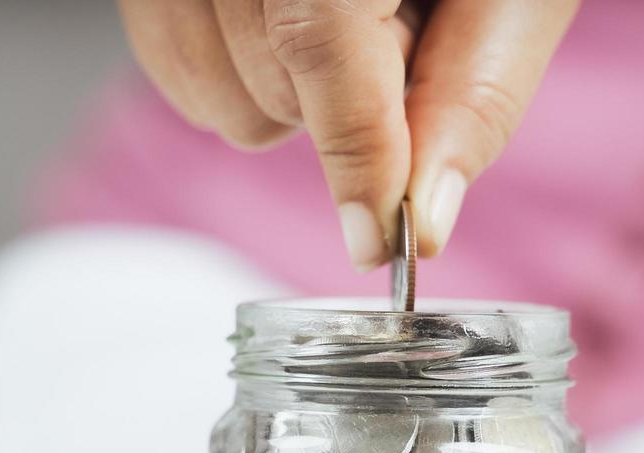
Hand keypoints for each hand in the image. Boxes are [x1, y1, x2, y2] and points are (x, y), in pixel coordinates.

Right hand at [118, 0, 578, 269]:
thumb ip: (473, 93)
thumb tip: (424, 220)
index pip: (319, 37)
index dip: (355, 153)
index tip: (378, 239)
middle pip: (266, 79)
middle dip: (347, 106)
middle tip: (397, 33)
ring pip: (211, 94)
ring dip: (290, 99)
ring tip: (349, 17)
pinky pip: (170, 65)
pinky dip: (235, 80)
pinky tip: (287, 24)